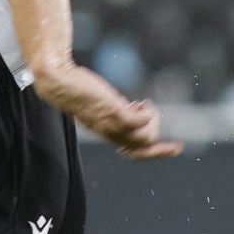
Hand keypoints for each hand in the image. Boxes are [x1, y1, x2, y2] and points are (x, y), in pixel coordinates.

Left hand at [31, 61, 181, 159]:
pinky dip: (147, 114)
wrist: (57, 80)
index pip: (134, 153)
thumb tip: (128, 107)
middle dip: (155, 130)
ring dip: (153, 120)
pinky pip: (140, 123)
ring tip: (143, 105)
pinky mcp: (113, 112)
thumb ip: (112, 110)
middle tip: (146, 109)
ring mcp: (111, 124)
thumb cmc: (74, 87)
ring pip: (146, 137)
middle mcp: (109, 133)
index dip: (156, 153)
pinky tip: (140, 102)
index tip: (176, 148)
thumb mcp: (98, 104)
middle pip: (144, 147)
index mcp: (106, 132)